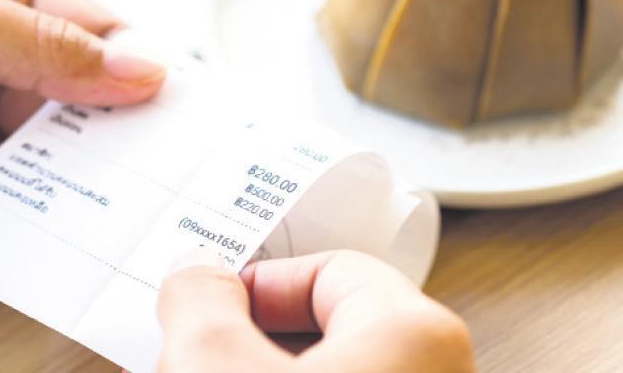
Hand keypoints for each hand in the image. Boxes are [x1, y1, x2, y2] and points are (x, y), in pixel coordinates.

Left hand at [0, 0, 165, 258]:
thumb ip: (37, 41)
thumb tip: (138, 69)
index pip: (86, 33)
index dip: (133, 69)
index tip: (170, 111)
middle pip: (64, 112)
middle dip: (86, 149)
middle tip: (117, 180)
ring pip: (17, 174)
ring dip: (17, 201)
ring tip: (15, 213)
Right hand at [158, 250, 474, 372]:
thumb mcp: (215, 368)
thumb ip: (199, 303)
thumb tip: (195, 273)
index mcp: (416, 336)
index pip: (330, 269)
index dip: (260, 282)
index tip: (216, 306)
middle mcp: (436, 372)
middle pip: (330, 326)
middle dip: (256, 337)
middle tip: (209, 354)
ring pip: (334, 370)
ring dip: (267, 369)